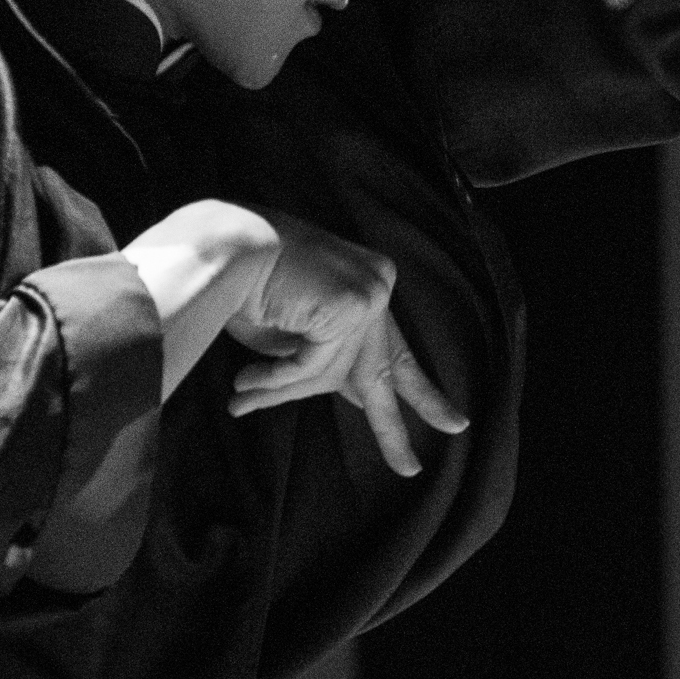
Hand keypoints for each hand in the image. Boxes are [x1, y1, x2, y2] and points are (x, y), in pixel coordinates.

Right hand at [223, 214, 467, 477]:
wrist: (223, 248)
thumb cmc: (246, 289)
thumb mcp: (291, 337)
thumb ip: (323, 366)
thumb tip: (352, 399)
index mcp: (364, 292)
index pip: (391, 351)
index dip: (417, 390)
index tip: (446, 418)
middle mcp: (377, 288)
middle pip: (390, 367)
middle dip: (417, 409)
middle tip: (456, 430)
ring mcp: (369, 293)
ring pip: (334, 373)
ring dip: (282, 389)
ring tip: (240, 394)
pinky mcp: (353, 304)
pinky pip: (316, 367)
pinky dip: (277, 378)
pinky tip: (245, 381)